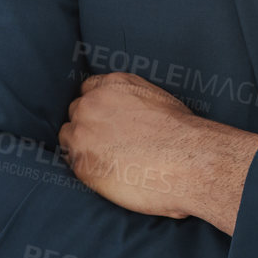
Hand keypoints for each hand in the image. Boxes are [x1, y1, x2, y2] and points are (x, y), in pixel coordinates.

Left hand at [58, 72, 257, 232]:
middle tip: (107, 143)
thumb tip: (128, 117)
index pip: (90, 89)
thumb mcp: (158, 99)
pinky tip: (105, 173)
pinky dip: (85, 168)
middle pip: (77, 112)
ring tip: (105, 160)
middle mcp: (93, 103)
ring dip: (82, 146)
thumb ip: (133, 101)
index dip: (98, 107)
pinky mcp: (81, 162)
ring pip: (69, 136)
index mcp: (114, 84)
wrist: (188, 160)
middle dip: (88, 126)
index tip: (105, 120)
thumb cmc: (182, 134)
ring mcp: (83, 131)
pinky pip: (72, 162)